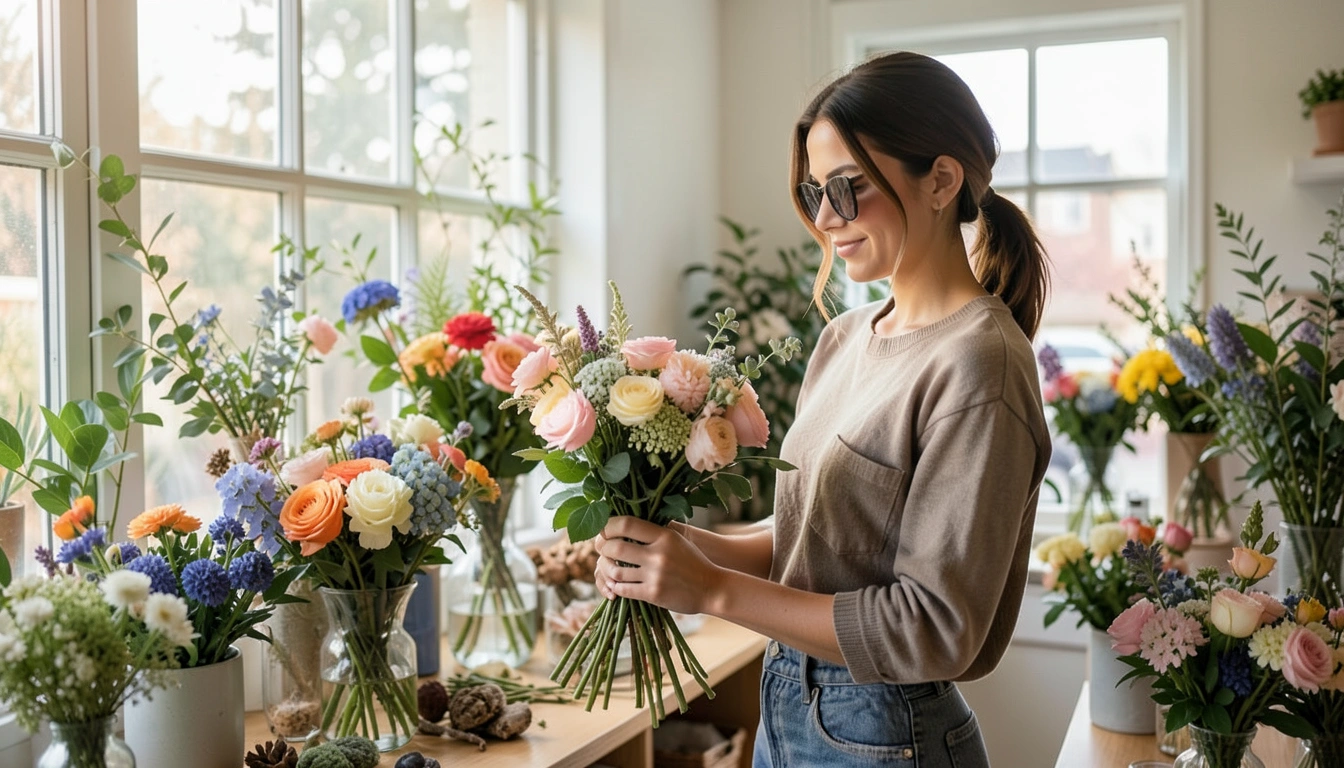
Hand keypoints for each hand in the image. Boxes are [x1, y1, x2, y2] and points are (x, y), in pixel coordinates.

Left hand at [594, 516, 722, 614]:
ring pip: (616, 570)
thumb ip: (654, 532)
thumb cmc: (692, 562)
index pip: (627, 524)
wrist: (712, 588)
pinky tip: (615, 584)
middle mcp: (658, 554)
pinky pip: (624, 589)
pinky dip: (615, 587)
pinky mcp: (654, 594)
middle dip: (602, 547)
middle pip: (615, 547)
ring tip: (607, 566)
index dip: (609, 525)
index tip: (603, 529)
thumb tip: (622, 524)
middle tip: (600, 548)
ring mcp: (655, 575)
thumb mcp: (677, 540)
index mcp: (664, 536)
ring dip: (607, 569)